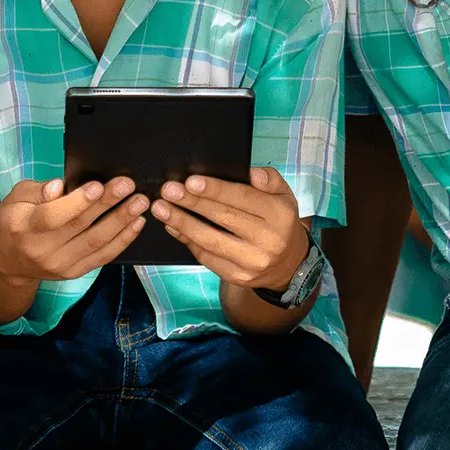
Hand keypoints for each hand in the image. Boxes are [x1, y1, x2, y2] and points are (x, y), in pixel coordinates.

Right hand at [0, 177, 148, 282]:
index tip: (98, 185)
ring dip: (122, 222)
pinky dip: (122, 240)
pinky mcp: (72, 272)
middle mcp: (42, 250)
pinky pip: (102, 257)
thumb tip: (59, 186)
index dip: (78, 202)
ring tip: (140, 202)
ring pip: (96, 243)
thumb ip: (38, 190)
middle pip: (80, 226)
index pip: (53, 216)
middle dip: (108, 204)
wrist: (4, 261)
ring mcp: (59, 265)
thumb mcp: (16, 198)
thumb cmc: (14, 220)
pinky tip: (137, 223)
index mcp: (24, 227)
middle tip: (128, 185)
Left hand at [153, 167, 307, 290]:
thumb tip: (251, 173)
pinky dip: (187, 241)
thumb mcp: (283, 194)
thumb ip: (269, 179)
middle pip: (223, 218)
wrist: (288, 264)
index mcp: (280, 214)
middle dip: (192, 203)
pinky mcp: (237, 277)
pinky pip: (207, 257)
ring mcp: (252, 262)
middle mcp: (268, 240)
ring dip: (182, 223)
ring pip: (211, 241)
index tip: (190, 181)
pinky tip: (173, 226)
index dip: (215, 190)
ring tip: (161, 208)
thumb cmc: (279, 221)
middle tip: (168, 191)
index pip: (243, 198)